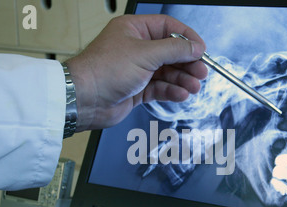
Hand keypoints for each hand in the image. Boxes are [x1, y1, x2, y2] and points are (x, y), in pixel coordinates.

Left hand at [66, 14, 207, 130]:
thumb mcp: (145, 54)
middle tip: (202, 72)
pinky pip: (159, 88)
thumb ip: (173, 50)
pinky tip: (181, 95)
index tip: (201, 50)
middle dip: (187, 63)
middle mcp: (136, 48)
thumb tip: (195, 47)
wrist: (85, 99)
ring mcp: (137, 69)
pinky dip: (171, 91)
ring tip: (194, 87)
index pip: (168, 27)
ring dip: (182, 79)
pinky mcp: (137, 89)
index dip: (187, 38)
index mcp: (134, 30)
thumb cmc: (105, 70)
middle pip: (170, 52)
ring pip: (167, 72)